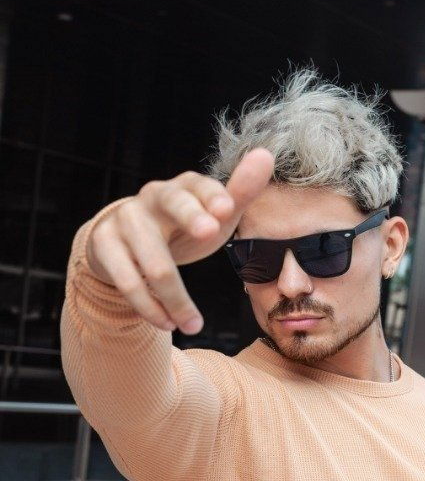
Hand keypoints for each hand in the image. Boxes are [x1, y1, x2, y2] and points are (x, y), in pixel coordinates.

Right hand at [84, 147, 274, 333]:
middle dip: (192, 217)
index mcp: (181, 188)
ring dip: (175, 298)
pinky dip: (150, 307)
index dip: (211, 195)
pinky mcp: (104, 246)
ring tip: (193, 325)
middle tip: (212, 232)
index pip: (197, 184)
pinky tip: (167, 323)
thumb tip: (265, 155)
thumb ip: (239, 194)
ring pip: (153, 261)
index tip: (227, 209)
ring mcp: (124, 220)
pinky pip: (127, 281)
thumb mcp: (211, 216)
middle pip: (172, 204)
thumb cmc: (180, 229)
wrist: (125, 244)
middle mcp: (151, 198)